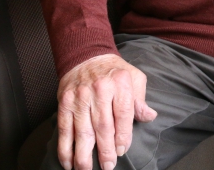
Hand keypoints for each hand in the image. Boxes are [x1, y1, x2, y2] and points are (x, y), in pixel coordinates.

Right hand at [56, 53, 157, 169]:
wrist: (87, 55)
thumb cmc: (114, 71)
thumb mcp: (134, 78)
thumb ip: (141, 100)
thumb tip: (149, 117)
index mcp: (120, 83)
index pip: (123, 114)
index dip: (123, 136)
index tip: (122, 150)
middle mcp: (99, 90)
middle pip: (103, 126)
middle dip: (105, 150)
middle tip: (108, 166)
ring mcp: (80, 97)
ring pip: (82, 131)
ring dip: (83, 154)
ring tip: (86, 169)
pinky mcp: (65, 102)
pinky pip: (64, 129)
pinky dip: (65, 148)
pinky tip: (68, 162)